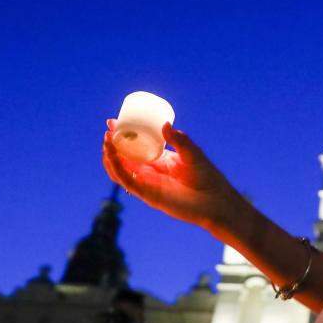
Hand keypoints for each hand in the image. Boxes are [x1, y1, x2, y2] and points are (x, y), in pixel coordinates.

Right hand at [102, 120, 243, 234]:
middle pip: (123, 158)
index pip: (135, 146)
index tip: (113, 122)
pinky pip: (127, 182)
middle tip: (108, 130)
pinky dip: (117, 170)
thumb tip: (165, 125)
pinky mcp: (148, 195)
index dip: (123, 135)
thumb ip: (180, 140)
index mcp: (159, 160)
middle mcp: (150, 172)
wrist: (215, 200)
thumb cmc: (207, 177)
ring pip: (120, 170)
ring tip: (107, 141)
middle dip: (112, 144)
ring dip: (110, 156)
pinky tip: (112, 157)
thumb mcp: (192, 153)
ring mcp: (147, 184)